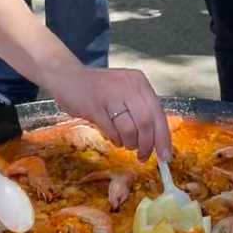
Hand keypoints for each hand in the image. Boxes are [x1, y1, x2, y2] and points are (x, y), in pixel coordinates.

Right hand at [47, 66, 171, 161]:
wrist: (66, 76)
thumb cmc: (100, 89)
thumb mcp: (124, 92)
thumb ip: (141, 109)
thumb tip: (157, 139)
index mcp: (139, 82)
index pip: (158, 113)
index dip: (163, 138)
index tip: (165, 156)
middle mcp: (128, 85)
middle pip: (146, 123)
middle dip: (147, 145)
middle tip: (143, 157)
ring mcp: (110, 94)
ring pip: (129, 129)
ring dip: (129, 143)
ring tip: (124, 143)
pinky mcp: (94, 105)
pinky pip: (111, 130)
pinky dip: (115, 139)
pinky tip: (113, 138)